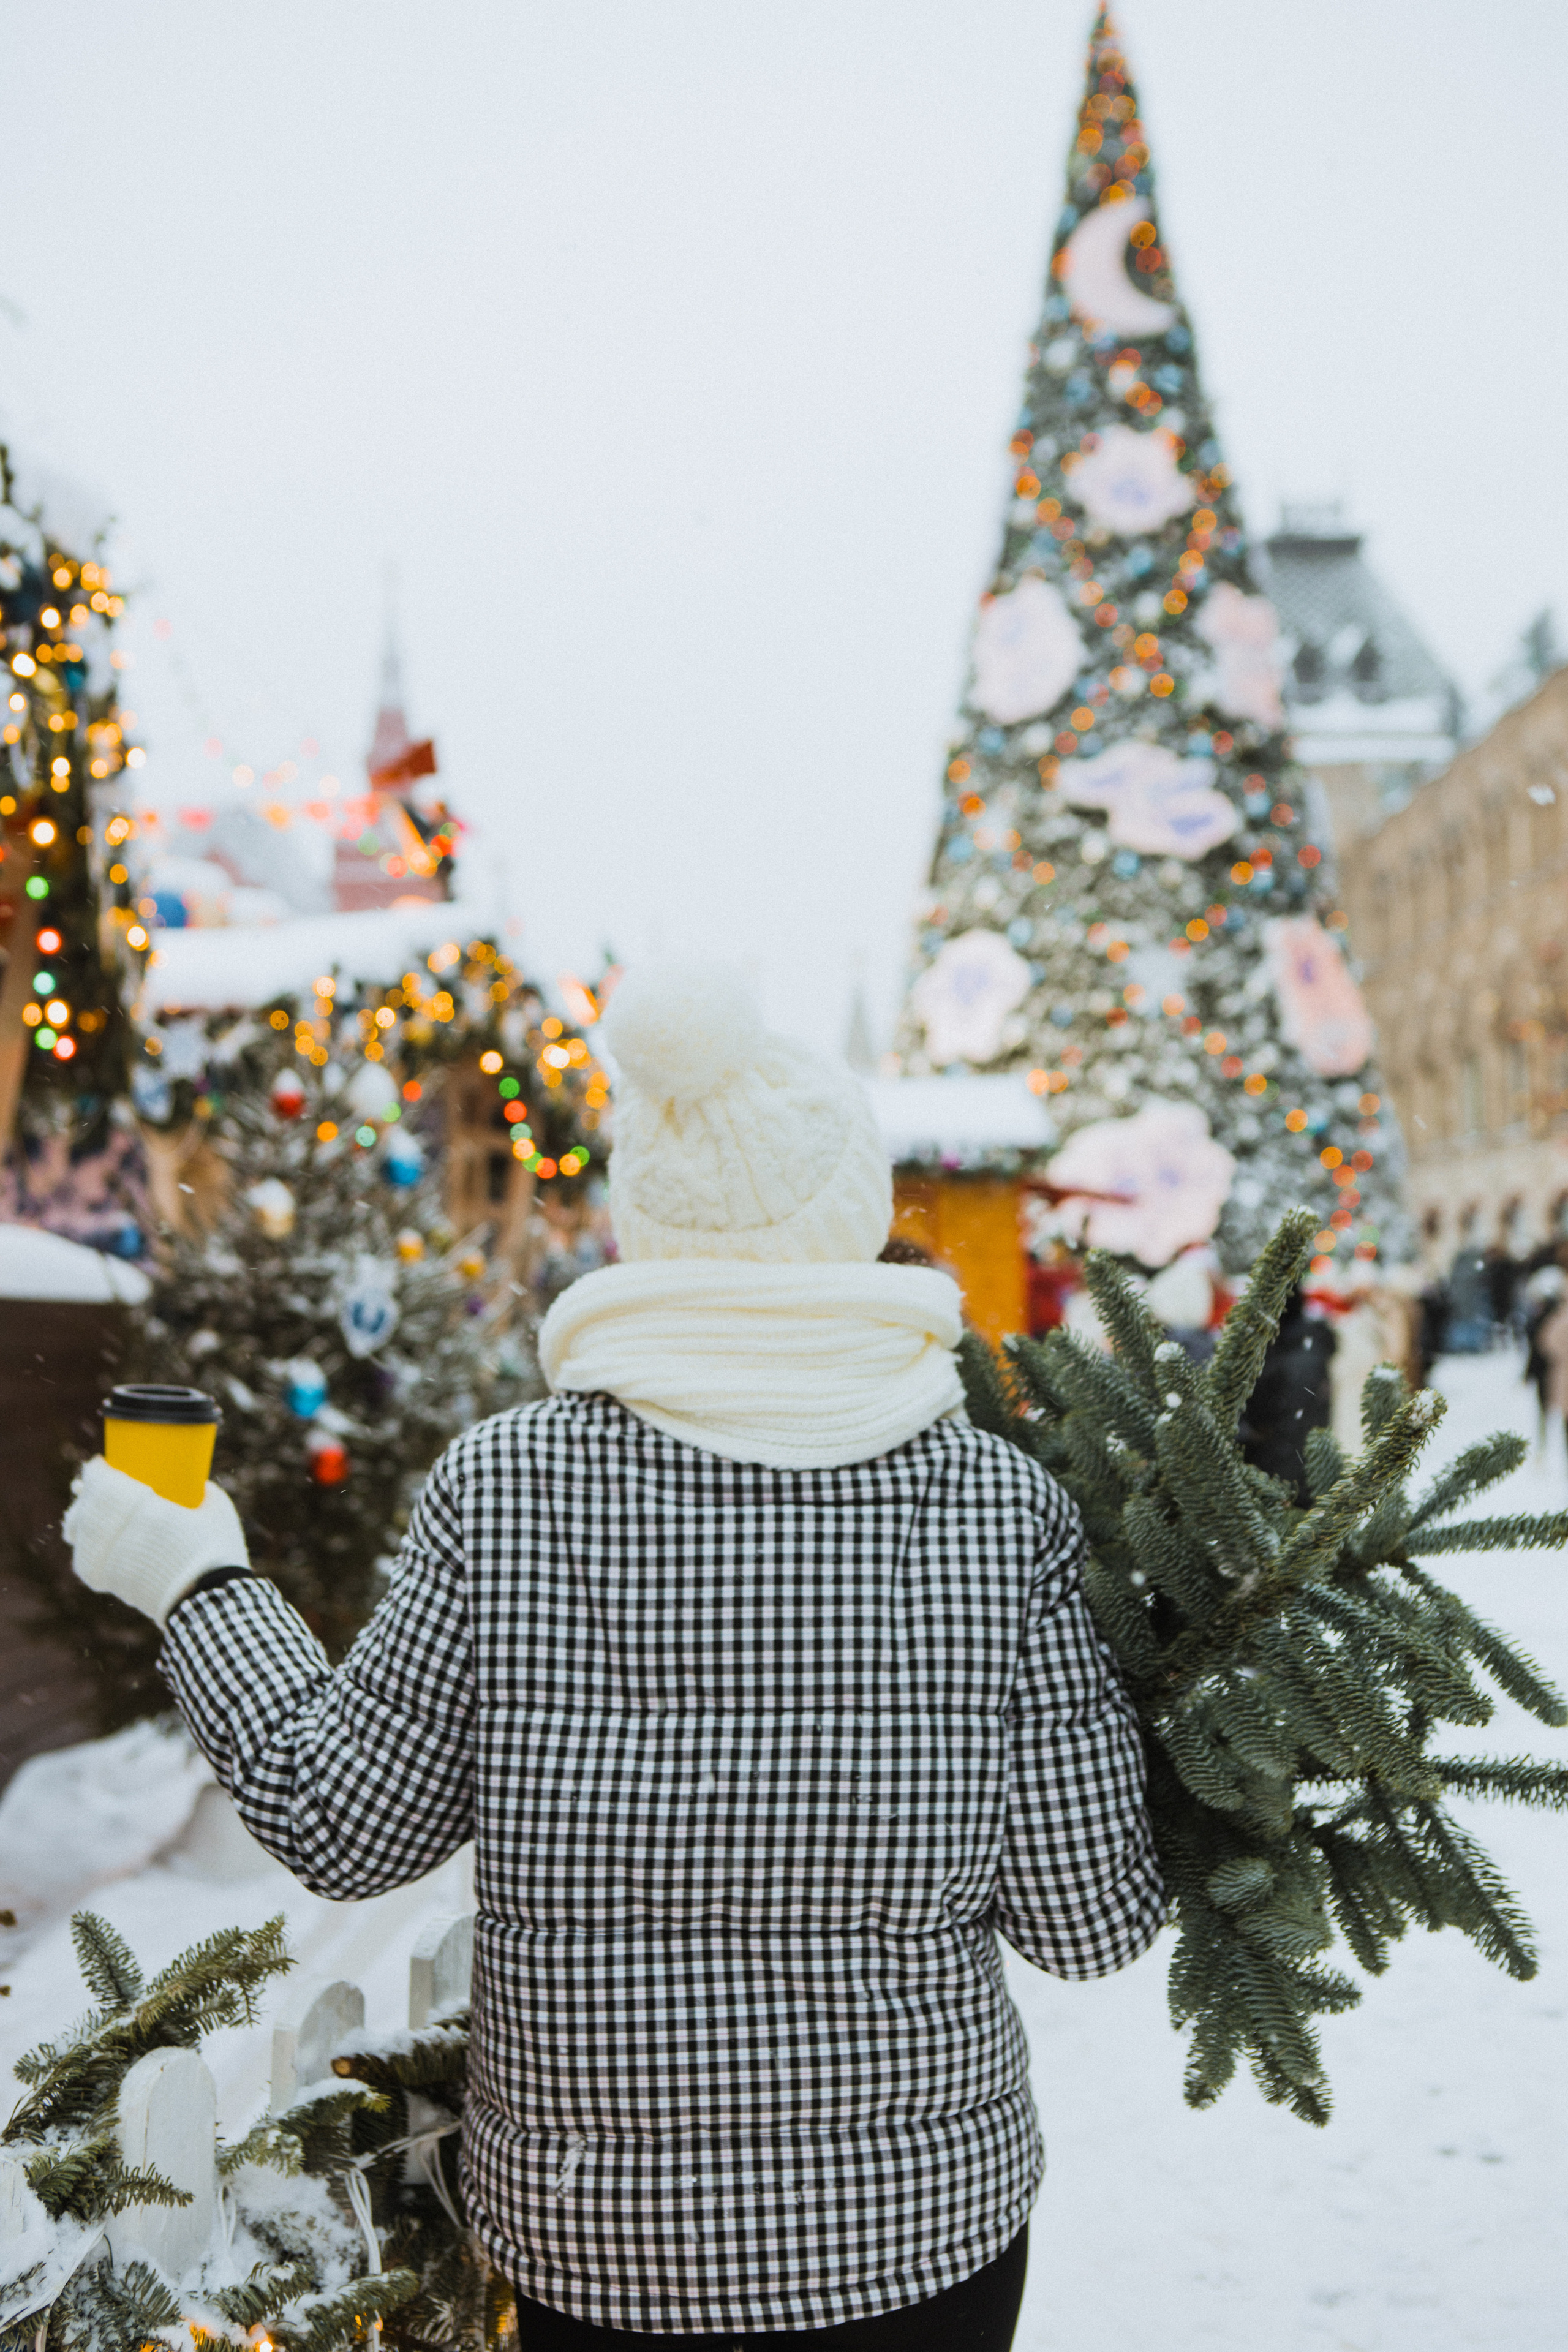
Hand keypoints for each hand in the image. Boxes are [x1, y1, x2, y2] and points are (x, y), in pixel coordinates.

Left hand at [64, 1457, 249, 1626]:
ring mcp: (113, 1560)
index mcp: (147, 1510)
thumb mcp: (217, 1509)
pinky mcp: (112, 1582)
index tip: (99, 1464)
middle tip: (91, 1485)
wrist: (211, 1601)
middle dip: (85, 1493)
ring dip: (79, 1518)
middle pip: (86, 1507)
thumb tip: (193, 1484)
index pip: (104, 1482)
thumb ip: (200, 1491)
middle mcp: (122, 1534)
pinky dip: (83, 1547)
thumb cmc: (218, 1550)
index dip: (96, 1471)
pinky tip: (88, 1541)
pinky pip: (84, 1561)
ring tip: (84, 1511)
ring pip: (79, 1533)